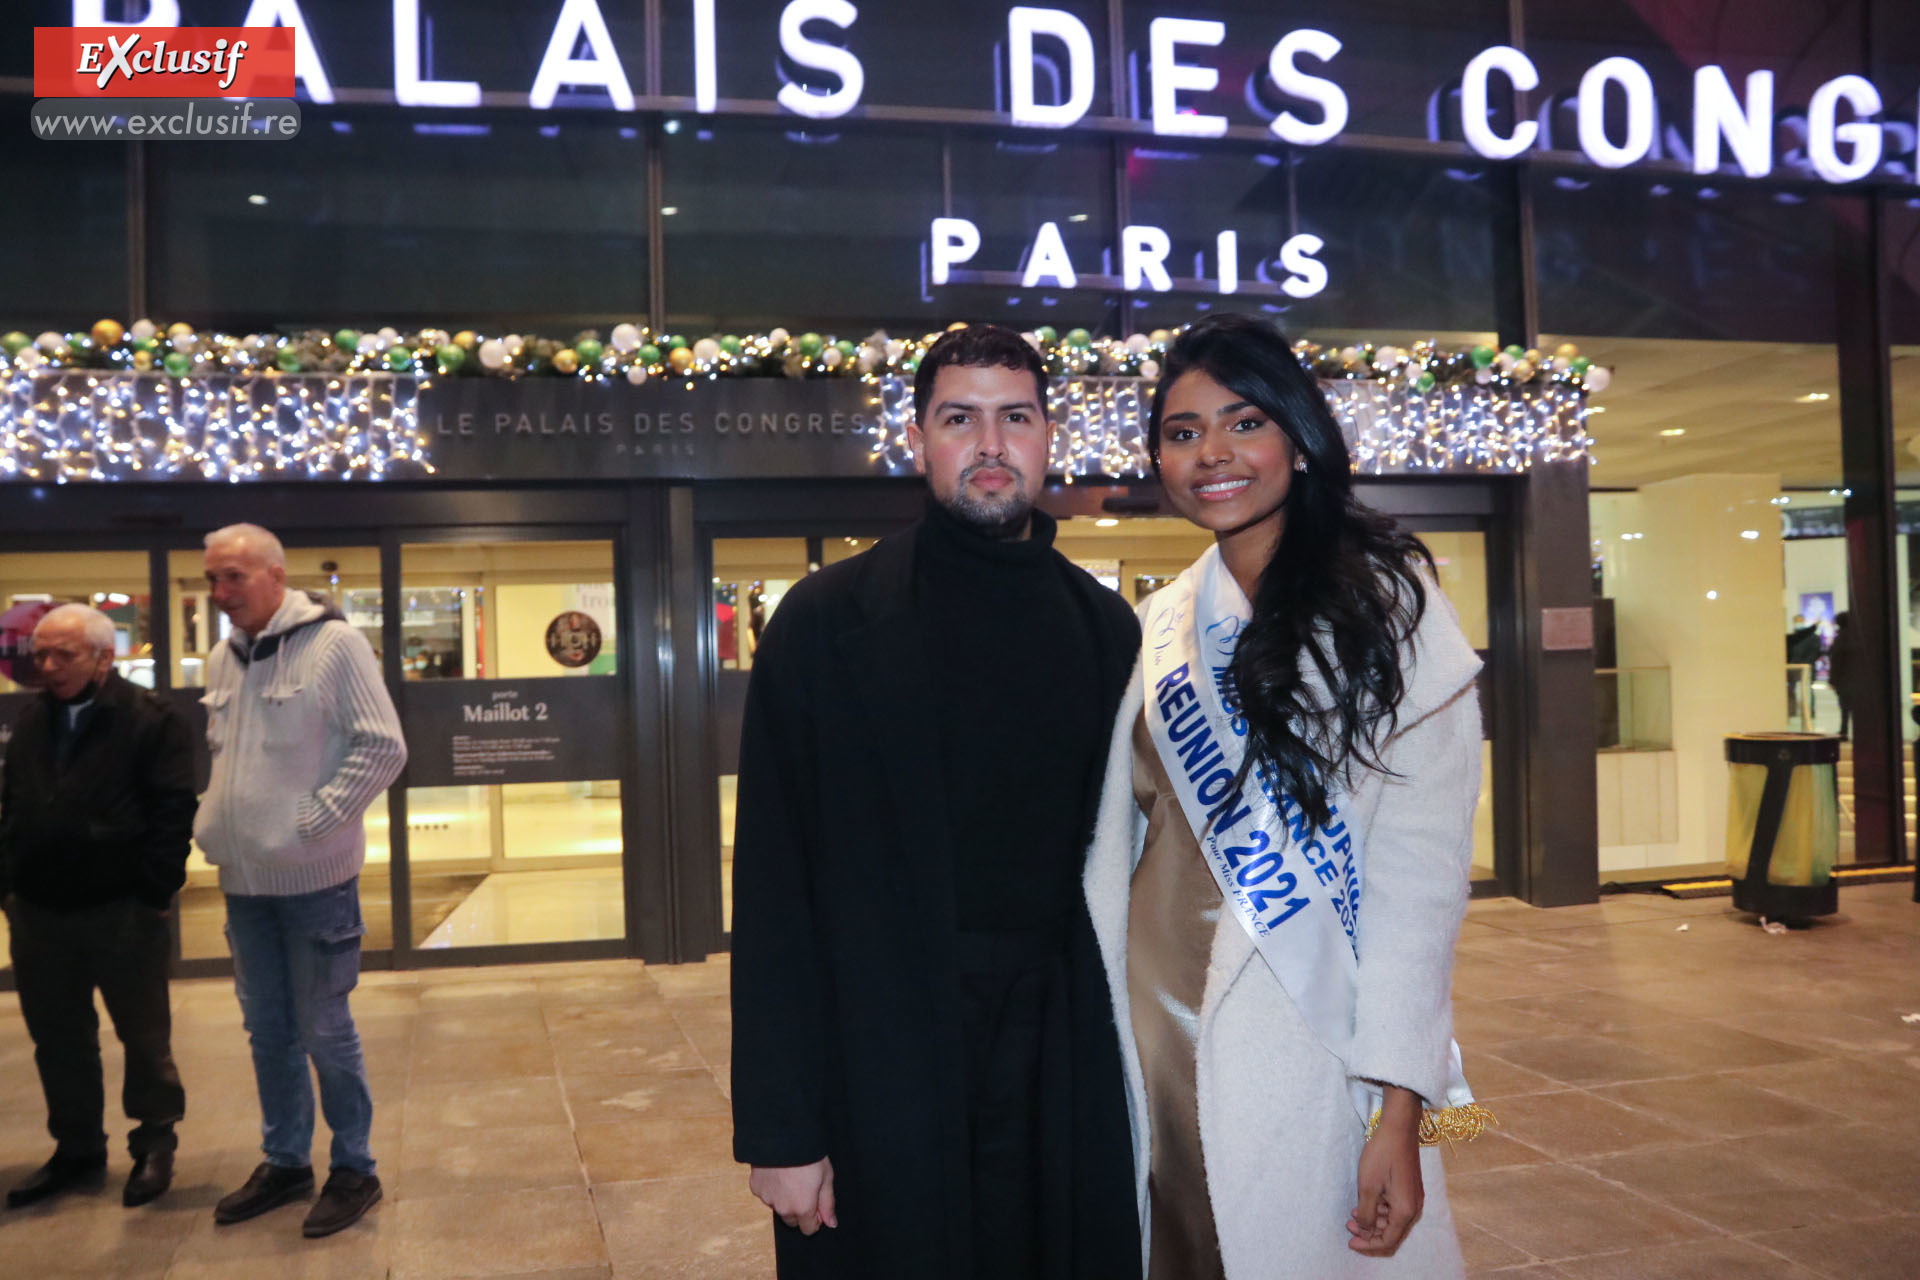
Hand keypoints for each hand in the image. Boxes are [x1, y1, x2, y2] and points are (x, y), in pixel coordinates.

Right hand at [749, 1157, 836, 1234]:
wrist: (782, 1135)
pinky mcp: (756, 1188)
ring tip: (791, 1176)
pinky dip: (772, 1188)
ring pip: (778, 1207)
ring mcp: (767, 1199)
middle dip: (799, 1211)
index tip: (816, 1205)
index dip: (815, 1219)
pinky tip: (778, 1172)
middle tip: (804, 1189)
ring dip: (784, 1199)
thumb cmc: (809, 1155)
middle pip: (792, 1221)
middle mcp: (783, 1208)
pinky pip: (766, 1194)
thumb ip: (828, 1203)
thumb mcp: (826, 1177)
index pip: (808, 1230)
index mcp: (802, 1208)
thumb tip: (831, 1224)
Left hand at [1347, 1087, 1424, 1255]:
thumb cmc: (1382, 1155)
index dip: (1368, 1245)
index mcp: (1406, 1211)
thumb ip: (1366, 1214)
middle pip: (1392, 1234)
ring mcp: (1413, 1198)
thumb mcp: (1367, 1187)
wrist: (1398, 1128)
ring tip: (1352, 1214)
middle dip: (1369, 1234)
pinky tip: (1364, 1203)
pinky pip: (1395, 1209)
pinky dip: (1380, 1211)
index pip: (1388, 1241)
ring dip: (1373, 1221)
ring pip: (1393, 1221)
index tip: (1350, 1243)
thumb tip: (1365, 1230)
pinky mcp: (1410, 1188)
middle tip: (1348, 1227)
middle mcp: (1414, 1208)